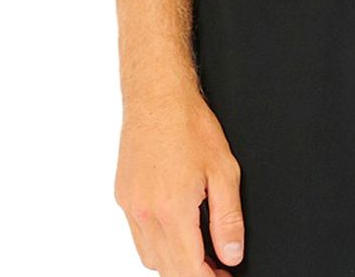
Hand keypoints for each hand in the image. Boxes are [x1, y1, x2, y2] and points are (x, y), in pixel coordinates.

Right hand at [115, 87, 244, 273]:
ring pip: (150, 258)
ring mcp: (130, 206)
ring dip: (174, 263)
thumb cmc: (190, 124)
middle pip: (167, 270)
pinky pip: (138, 237)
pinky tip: (176, 230)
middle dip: (194, 274)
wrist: (157, 95)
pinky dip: (157, 244)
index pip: (188, 271)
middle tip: (218, 267)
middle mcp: (145, 213)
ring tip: (199, 251)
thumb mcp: (224, 170)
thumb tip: (231, 254)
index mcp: (172, 210)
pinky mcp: (122, 197)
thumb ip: (228, 219)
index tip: (224, 276)